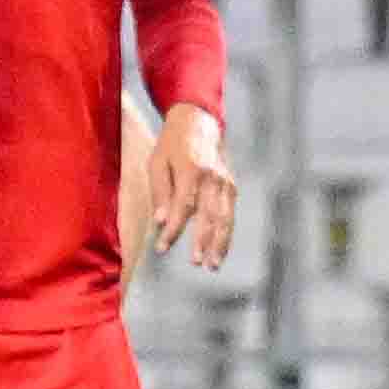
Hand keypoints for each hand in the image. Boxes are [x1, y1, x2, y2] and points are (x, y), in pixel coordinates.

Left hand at [127, 102, 239, 270]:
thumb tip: (161, 221)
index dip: (174, 229)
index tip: (162, 247)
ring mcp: (225, 182)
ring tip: (212, 265)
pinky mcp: (231, 186)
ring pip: (225, 217)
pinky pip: (230, 214)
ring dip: (220, 243)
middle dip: (203, 240)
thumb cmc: (171, 145)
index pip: (184, 206)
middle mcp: (212, 177)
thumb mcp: (157, 162)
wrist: (198, 123)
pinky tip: (220, 251)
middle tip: (196, 262)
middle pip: (210, 214)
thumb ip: (160, 192)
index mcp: (192, 169)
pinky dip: (226, 233)